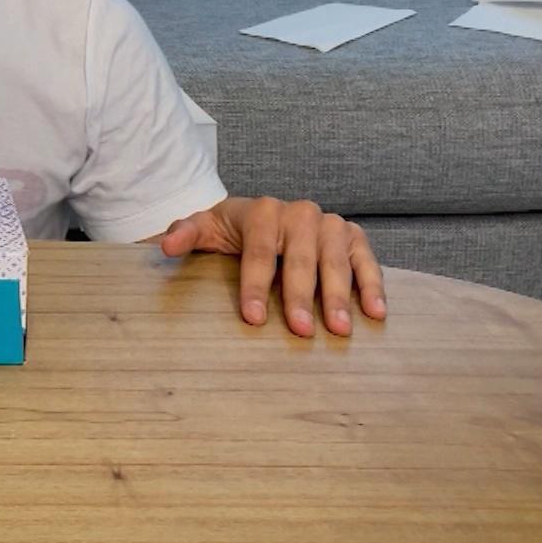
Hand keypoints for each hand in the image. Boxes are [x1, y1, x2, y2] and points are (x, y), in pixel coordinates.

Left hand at [158, 195, 385, 338]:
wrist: (263, 217)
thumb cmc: (233, 230)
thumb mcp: (205, 228)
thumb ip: (185, 234)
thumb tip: (166, 246)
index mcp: (262, 212)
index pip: (258, 252)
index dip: (255, 286)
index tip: (254, 318)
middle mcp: (299, 214)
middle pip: (299, 258)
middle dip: (300, 296)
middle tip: (301, 331)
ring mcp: (329, 224)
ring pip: (336, 260)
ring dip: (339, 295)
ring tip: (338, 329)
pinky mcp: (353, 236)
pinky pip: (366, 259)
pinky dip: (373, 284)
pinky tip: (375, 313)